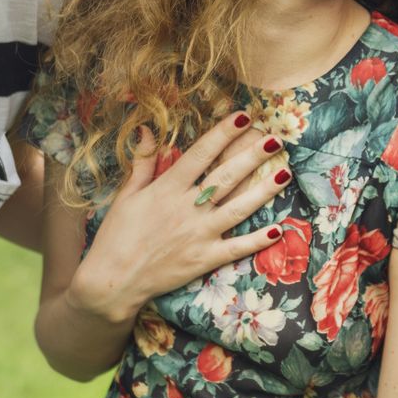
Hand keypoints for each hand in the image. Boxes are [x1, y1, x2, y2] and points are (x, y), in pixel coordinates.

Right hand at [67, 110, 290, 321]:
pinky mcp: (204, 259)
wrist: (112, 281)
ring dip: (264, 191)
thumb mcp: (127, 195)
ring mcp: (198, 235)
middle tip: (275, 139)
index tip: (243, 116)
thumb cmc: (116, 235)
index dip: (223, 133)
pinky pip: (237, 248)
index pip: (201, 154)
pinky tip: (277, 229)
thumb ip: (142, 162)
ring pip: (238, 208)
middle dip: (252, 156)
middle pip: (226, 177)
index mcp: (167, 189)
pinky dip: (257, 240)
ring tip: (285, 174)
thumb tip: (146, 129)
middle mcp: (187, 209)